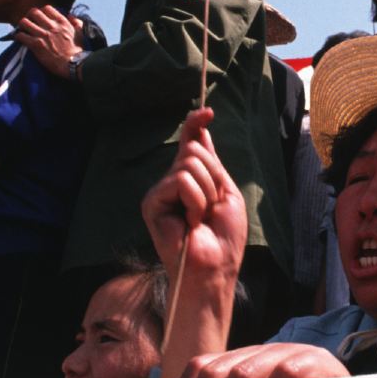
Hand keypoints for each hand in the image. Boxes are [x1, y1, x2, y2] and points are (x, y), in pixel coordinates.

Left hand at [15, 6, 84, 78]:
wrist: (74, 64)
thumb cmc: (79, 51)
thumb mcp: (81, 33)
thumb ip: (77, 23)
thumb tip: (71, 16)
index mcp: (62, 22)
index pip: (47, 8)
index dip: (41, 12)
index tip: (40, 18)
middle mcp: (51, 26)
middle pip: (33, 12)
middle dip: (29, 16)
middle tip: (29, 23)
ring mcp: (43, 35)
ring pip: (24, 22)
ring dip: (22, 26)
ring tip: (23, 31)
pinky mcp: (36, 45)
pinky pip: (21, 36)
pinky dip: (18, 37)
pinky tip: (20, 39)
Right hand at [141, 108, 248, 285]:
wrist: (215, 265)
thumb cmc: (224, 236)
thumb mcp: (225, 190)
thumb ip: (211, 160)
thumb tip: (200, 128)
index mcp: (191, 179)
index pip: (190, 143)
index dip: (195, 124)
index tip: (208, 112)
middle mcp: (172, 182)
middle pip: (194, 151)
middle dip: (213, 177)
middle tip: (211, 207)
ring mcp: (160, 191)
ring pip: (189, 164)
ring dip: (207, 192)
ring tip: (201, 218)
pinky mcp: (151, 202)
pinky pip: (181, 181)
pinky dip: (195, 200)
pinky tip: (190, 222)